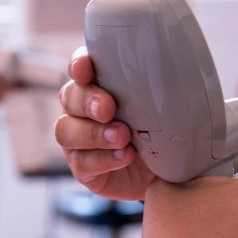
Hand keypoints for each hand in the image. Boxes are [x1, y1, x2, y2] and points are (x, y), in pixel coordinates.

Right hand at [54, 46, 154, 199]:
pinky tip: (125, 156)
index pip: (81, 67)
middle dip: (87, 100)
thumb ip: (156, 88)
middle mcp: (83, 110)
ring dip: (94, 133)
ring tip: (122, 136)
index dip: (78, 64)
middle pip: (69, 96)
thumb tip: (167, 72)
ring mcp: (78, 140)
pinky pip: (81, 162)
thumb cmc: (164, 133)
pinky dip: (104, 159)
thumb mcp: (166, 107)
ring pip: (66, 130)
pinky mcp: (83, 168)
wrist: (171, 173)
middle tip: (108, 108)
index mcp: (101, 85)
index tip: (84, 69)